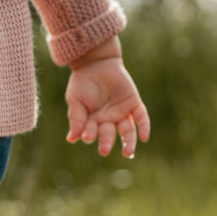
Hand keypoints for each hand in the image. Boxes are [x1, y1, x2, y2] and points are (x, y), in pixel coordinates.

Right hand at [65, 37, 149, 157]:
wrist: (96, 62)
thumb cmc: (82, 83)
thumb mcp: (75, 101)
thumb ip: (75, 119)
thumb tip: (71, 139)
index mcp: (92, 122)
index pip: (92, 133)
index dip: (89, 135)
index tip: (86, 136)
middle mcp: (107, 120)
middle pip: (109, 134)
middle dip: (106, 142)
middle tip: (104, 150)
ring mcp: (121, 112)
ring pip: (127, 131)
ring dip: (128, 142)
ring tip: (128, 153)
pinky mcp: (133, 103)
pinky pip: (141, 117)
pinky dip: (144, 127)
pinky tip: (145, 137)